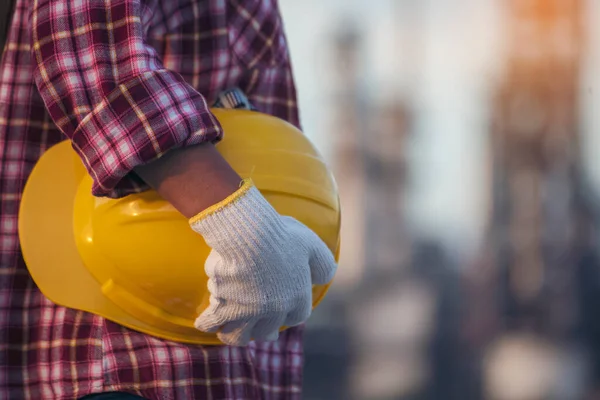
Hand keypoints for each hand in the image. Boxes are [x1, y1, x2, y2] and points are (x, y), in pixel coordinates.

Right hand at [190, 179, 336, 345]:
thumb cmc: (283, 236)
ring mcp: (247, 313)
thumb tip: (324, 278)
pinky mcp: (224, 308)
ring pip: (239, 336)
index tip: (282, 314)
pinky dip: (207, 324)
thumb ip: (323, 265)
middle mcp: (273, 312)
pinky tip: (204, 322)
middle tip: (258, 330)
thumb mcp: (314, 246)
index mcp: (297, 299)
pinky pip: (212, 323)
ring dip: (235, 334)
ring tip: (229, 331)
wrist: (251, 235)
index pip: (296, 317)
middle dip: (262, 330)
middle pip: (267, 332)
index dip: (288, 315)